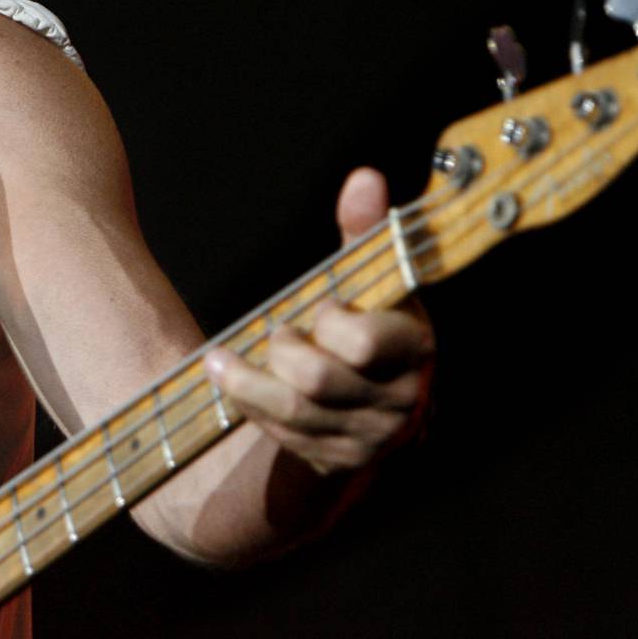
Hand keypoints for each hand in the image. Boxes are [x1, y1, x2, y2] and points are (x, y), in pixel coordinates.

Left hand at [203, 167, 433, 475]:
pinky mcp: (338, 461)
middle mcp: (402, 399)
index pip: (362, 341)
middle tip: (277, 333)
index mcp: (414, 348)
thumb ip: (363, 233)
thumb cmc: (362, 324)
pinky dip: (251, 405)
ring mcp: (371, 437)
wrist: (368, 398)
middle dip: (282, 350)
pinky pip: (283, 435)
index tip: (322, 307)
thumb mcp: (366, 281)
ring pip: (293, 410)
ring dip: (248, 379)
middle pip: (316, 378)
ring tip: (223, 358)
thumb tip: (364, 177)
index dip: (331, 321)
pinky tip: (232, 382)